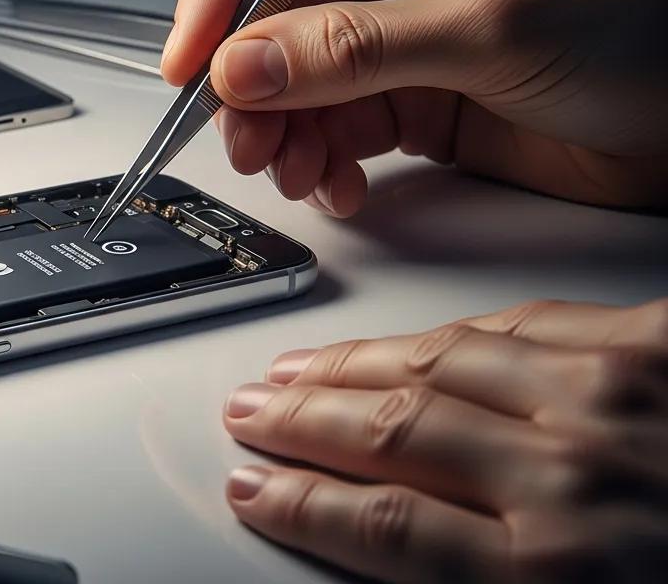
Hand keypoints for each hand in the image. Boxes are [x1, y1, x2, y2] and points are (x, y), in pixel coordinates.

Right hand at [161, 0, 667, 215]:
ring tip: (292, 171)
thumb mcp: (492, 25)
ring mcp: (404, 23)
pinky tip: (337, 182)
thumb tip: (246, 64)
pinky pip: (334, 121)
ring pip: (296, 73)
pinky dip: (322, 158)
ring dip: (282, 129)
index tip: (191, 58)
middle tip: (244, 137)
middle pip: (278, 6)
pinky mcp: (414, 89)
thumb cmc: (651, 27)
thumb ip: (356, 46)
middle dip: (252, 79)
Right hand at [222, 298, 667, 582]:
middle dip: (301, 422)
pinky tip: (419, 337)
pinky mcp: (659, 343)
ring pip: (443, 362)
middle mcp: (572, 477)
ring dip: (355, 364)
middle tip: (251, 413)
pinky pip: (530, 320)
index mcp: (556, 575)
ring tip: (303, 369)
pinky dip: (459, 330)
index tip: (254, 489)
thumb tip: (392, 557)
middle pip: (393, 434)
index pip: (383, 528)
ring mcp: (615, 396)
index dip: (300, 505)